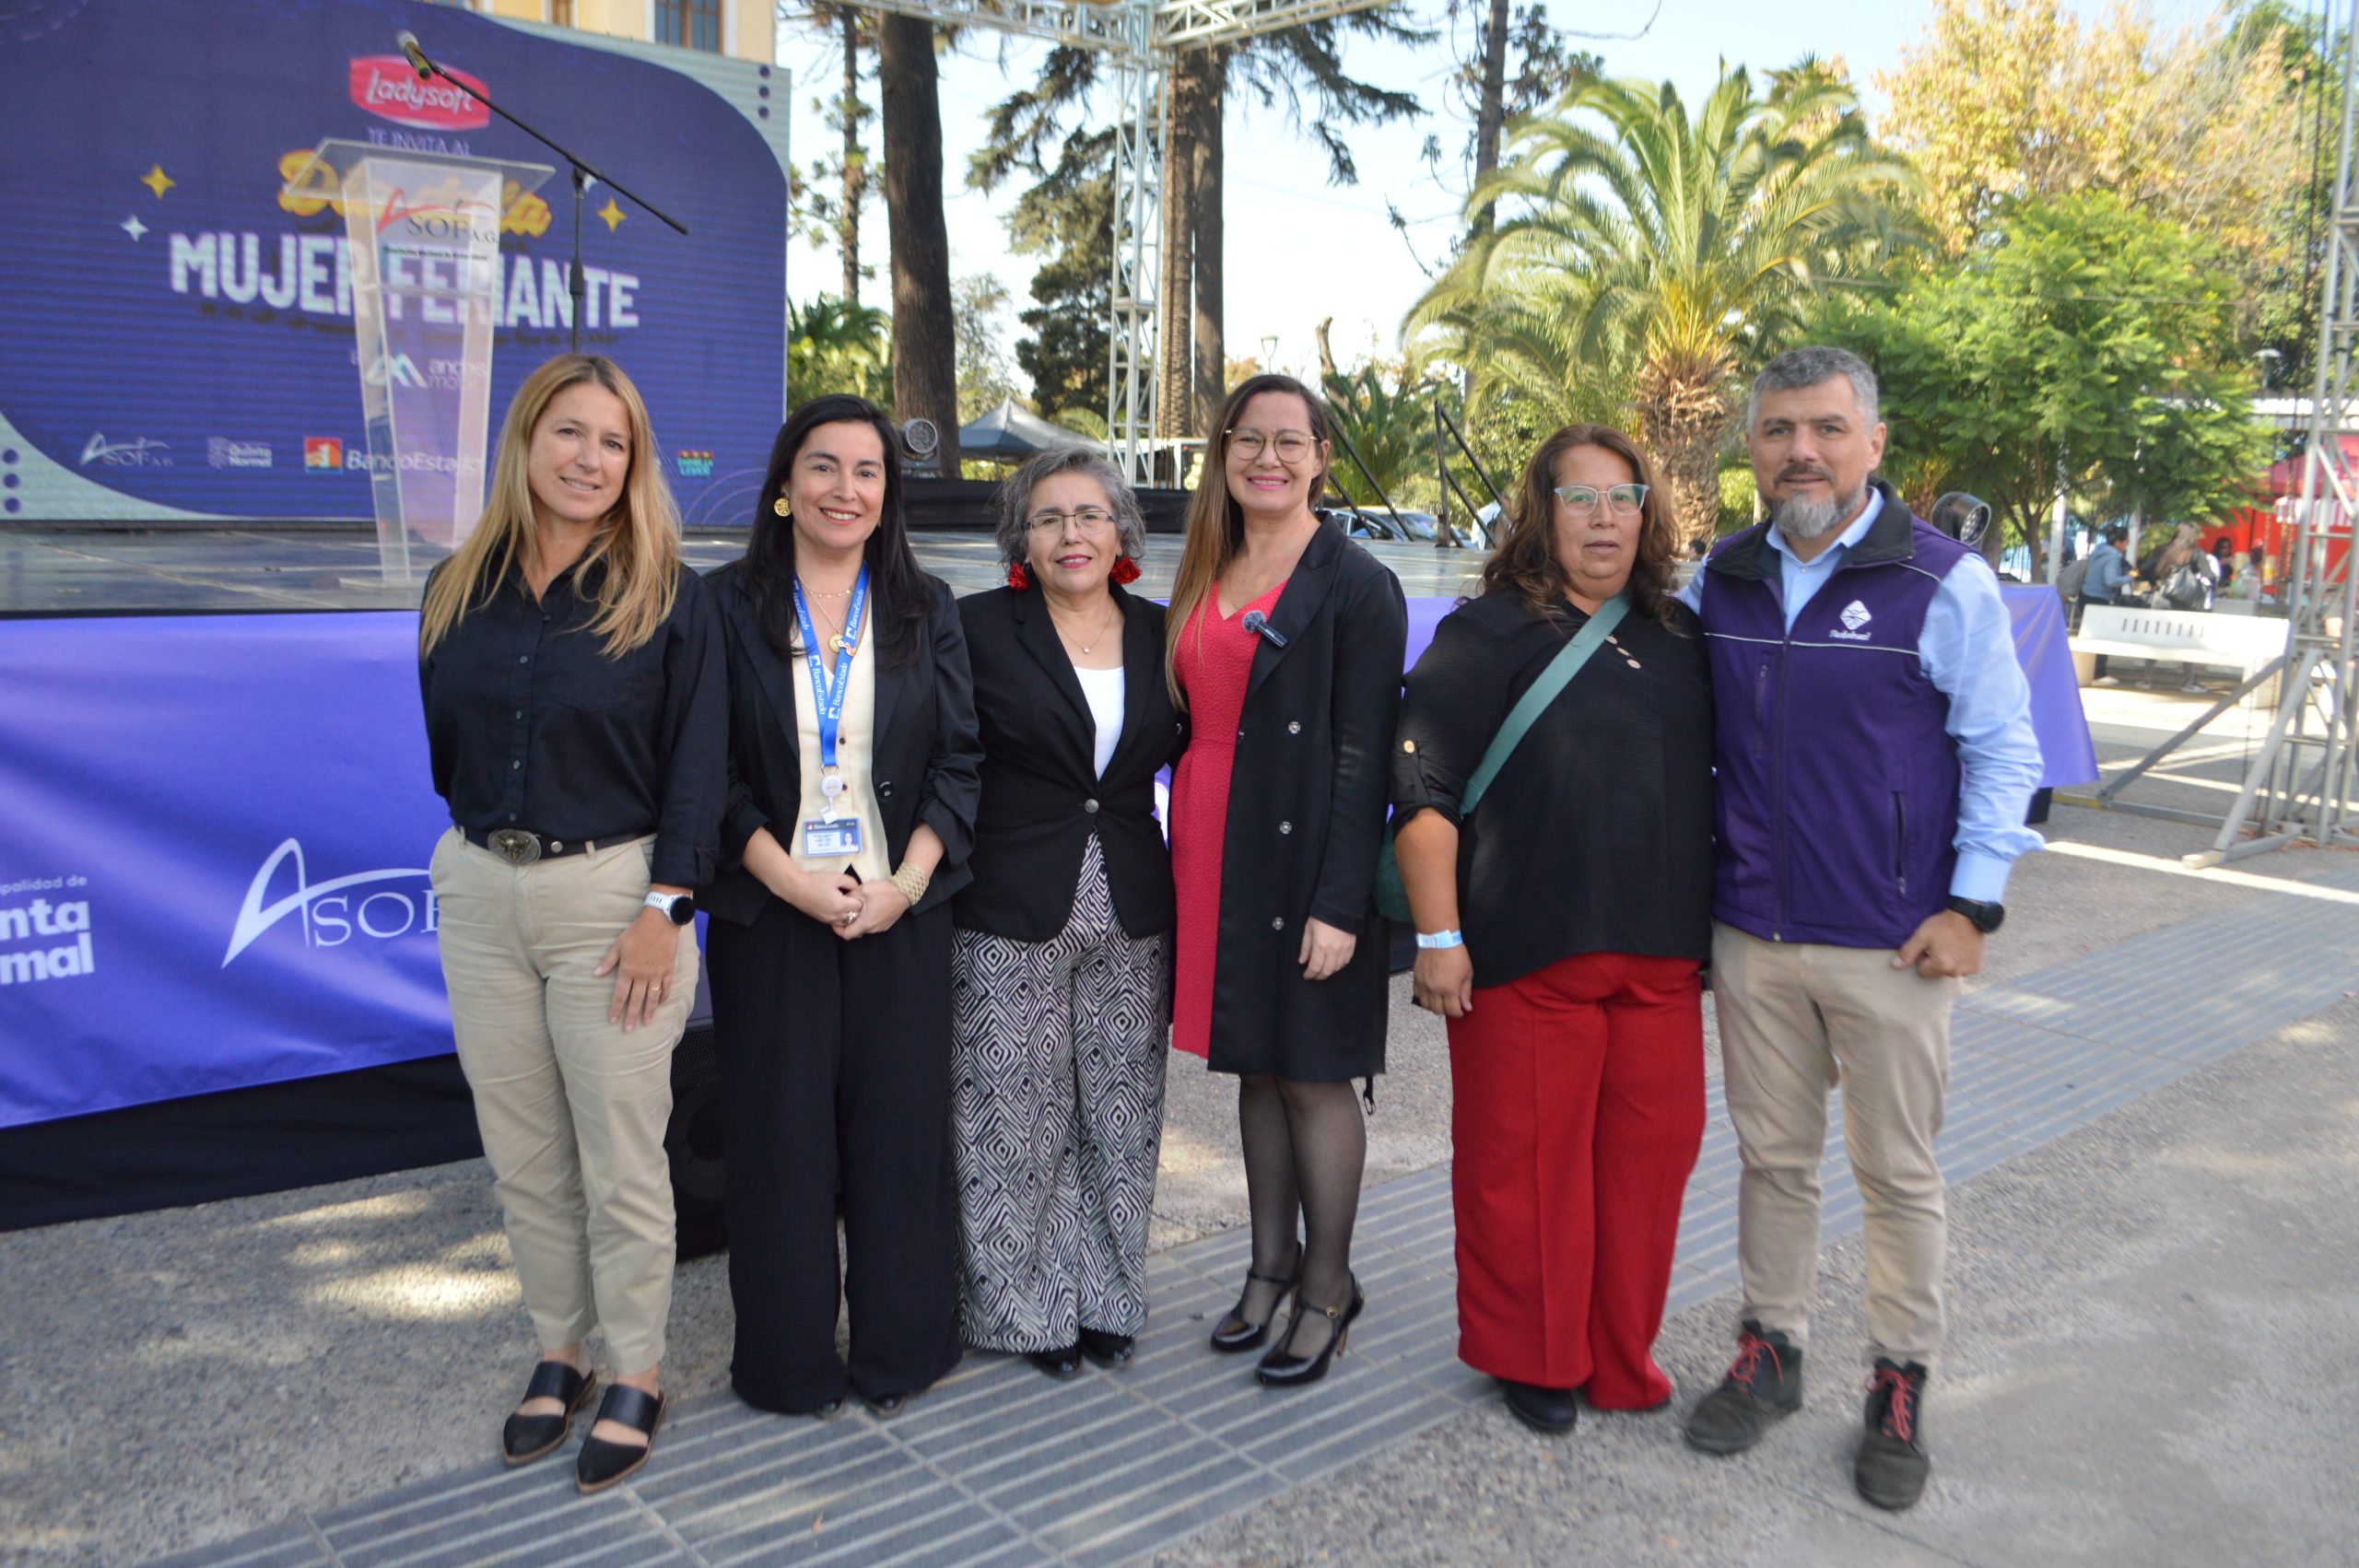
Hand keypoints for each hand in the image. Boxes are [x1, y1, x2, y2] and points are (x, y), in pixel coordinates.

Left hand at [595, 909, 680, 1030]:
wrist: (660, 922)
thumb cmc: (637, 932)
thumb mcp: (618, 945)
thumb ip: (608, 962)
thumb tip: (595, 974)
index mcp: (628, 970)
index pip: (620, 994)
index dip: (616, 1008)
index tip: (612, 1020)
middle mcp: (642, 975)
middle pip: (636, 1000)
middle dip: (631, 1016)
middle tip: (628, 1029)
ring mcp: (657, 974)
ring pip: (652, 997)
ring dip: (649, 1011)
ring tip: (646, 1023)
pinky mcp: (668, 970)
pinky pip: (666, 987)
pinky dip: (663, 997)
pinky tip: (661, 1004)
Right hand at [774, 864, 862, 927]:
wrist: (796, 888)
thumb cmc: (816, 881)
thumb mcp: (836, 877)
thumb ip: (851, 882)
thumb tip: (857, 888)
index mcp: (840, 905)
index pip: (859, 906)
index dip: (860, 899)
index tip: (856, 893)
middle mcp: (836, 916)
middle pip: (855, 916)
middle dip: (856, 908)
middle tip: (854, 899)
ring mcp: (829, 920)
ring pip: (846, 922)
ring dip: (849, 914)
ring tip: (847, 904)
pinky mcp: (823, 920)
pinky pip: (837, 922)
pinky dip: (841, 917)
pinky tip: (838, 907)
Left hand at [836, 880, 908, 939]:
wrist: (905, 890)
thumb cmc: (884, 891)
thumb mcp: (863, 890)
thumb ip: (850, 897)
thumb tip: (842, 901)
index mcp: (866, 923)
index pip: (846, 935)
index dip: (837, 929)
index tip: (835, 921)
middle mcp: (873, 929)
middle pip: (855, 931)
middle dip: (847, 923)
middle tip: (844, 912)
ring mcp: (880, 928)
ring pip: (863, 928)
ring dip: (858, 921)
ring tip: (856, 909)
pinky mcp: (886, 924)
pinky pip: (872, 926)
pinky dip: (866, 920)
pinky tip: (868, 908)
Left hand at [1297, 917, 1356, 980]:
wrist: (1339, 907)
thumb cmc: (1321, 917)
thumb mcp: (1308, 930)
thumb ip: (1305, 947)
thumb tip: (1302, 961)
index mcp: (1321, 947)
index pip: (1315, 967)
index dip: (1310, 974)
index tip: (1306, 976)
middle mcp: (1333, 951)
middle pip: (1326, 971)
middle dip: (1319, 976)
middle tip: (1314, 976)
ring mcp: (1344, 950)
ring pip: (1337, 968)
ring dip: (1329, 972)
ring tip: (1323, 970)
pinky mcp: (1351, 947)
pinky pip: (1345, 962)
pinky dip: (1339, 966)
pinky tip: (1334, 965)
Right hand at [1412, 944, 1474, 1017]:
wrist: (1438, 939)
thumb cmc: (1456, 955)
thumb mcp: (1467, 973)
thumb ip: (1466, 992)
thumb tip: (1467, 1007)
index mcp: (1449, 989)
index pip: (1452, 1011)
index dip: (1458, 1013)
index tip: (1461, 1010)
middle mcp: (1434, 990)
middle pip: (1438, 1011)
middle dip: (1447, 1011)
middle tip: (1451, 1004)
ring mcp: (1424, 985)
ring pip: (1426, 1005)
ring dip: (1434, 1006)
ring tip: (1440, 1000)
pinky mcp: (1416, 979)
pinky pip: (1418, 995)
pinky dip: (1424, 997)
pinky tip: (1430, 992)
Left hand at [1895, 910, 1984, 978]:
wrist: (1969, 916)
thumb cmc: (1943, 925)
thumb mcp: (1922, 936)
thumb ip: (1908, 952)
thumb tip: (1895, 966)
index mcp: (1941, 966)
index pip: (1922, 971)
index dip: (1923, 958)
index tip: (1930, 946)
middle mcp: (1956, 972)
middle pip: (1936, 973)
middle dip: (1935, 961)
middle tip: (1940, 944)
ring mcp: (1968, 970)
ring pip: (1949, 971)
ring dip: (1948, 962)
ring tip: (1951, 945)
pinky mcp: (1976, 967)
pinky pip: (1962, 969)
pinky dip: (1960, 961)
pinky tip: (1961, 948)